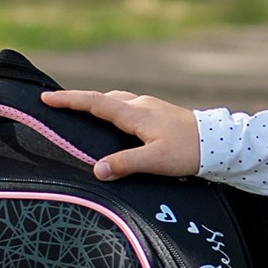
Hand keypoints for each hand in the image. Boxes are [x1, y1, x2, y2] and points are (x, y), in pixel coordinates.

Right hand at [42, 88, 201, 180]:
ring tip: (82, 114)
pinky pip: (128, 107)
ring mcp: (152, 107)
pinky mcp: (160, 114)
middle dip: (80, 100)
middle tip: (58, 105)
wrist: (221, 143)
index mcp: (136, 114)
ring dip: (98, 105)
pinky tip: (116, 123)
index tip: (46, 97)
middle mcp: (141, 105)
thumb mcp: (156, 161)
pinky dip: (114, 111)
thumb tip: (96, 170)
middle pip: (104, 99)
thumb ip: (125, 164)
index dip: (70, 100)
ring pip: (118, 102)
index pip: (95, 103)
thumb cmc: (189, 151)